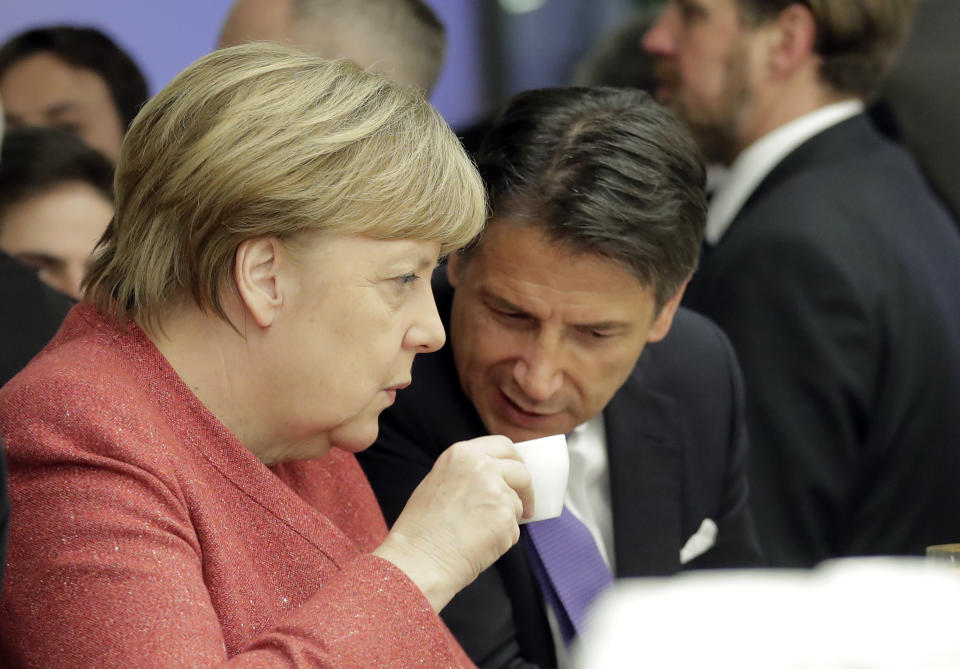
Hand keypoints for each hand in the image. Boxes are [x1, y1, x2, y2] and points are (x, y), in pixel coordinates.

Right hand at [373, 435, 533, 610]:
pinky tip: (480, 546)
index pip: (503, 446)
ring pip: (517, 503)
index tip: (519, 472)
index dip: (515, 460)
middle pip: (520, 471)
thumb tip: (495, 478)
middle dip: (525, 489)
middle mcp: (483, 467)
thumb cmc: (421, 528)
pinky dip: (503, 539)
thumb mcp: (438, 481)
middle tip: (525, 504)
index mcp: (463, 454)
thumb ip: (468, 473)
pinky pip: (514, 529)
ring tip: (478, 534)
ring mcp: (497, 491)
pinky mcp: (506, 518)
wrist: (418, 558)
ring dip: (507, 518)